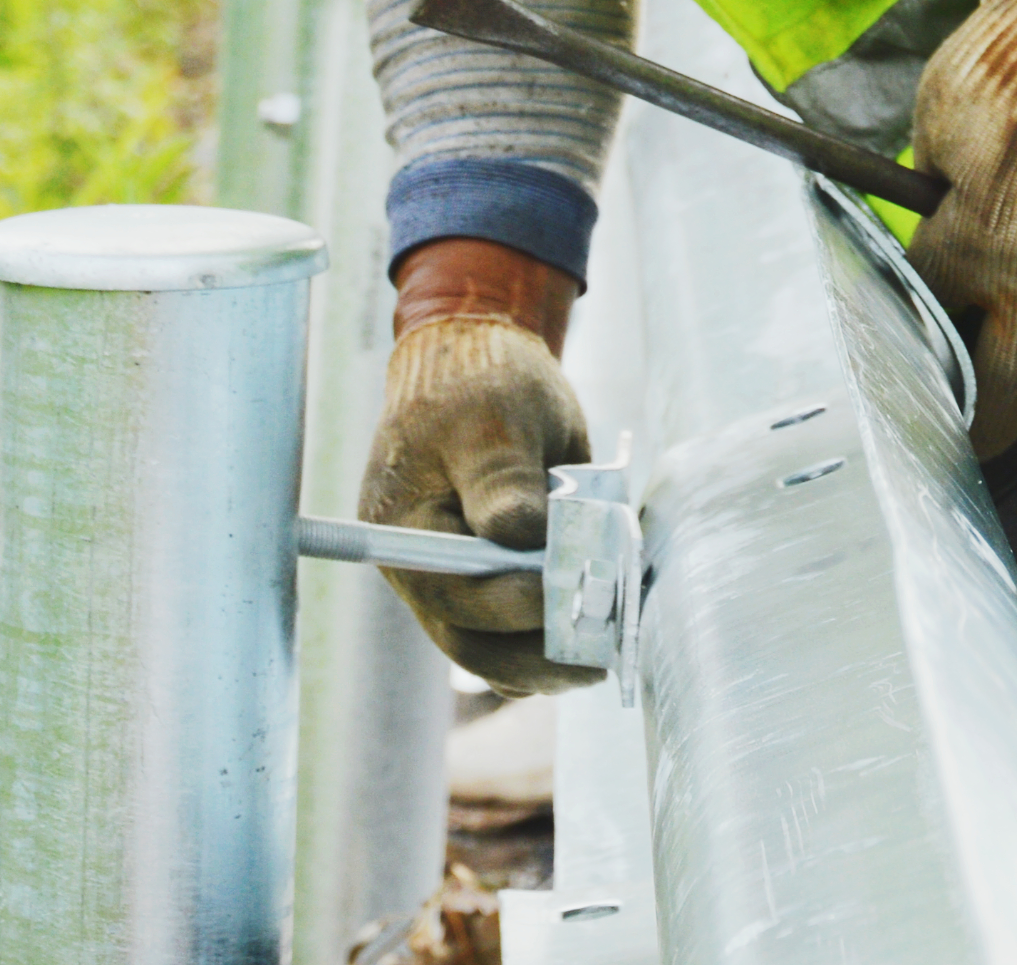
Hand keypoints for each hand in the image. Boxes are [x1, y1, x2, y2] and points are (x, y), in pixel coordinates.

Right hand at [358, 240, 599, 694]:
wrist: (484, 360)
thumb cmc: (480, 383)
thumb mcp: (492, 421)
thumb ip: (503, 484)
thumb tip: (524, 541)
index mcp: (403, 534)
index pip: (454, 594)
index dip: (514, 605)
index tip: (573, 592)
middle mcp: (426, 571)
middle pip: (472, 642)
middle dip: (538, 653)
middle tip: (603, 650)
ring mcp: (461, 581)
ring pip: (499, 649)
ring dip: (554, 656)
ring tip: (612, 649)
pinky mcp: (497, 580)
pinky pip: (522, 631)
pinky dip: (560, 636)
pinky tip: (605, 632)